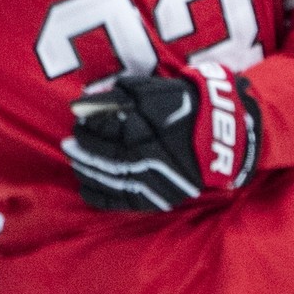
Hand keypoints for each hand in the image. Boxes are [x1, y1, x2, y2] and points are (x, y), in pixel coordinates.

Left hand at [63, 63, 260, 211]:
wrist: (225, 136)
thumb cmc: (188, 106)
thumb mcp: (158, 91)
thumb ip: (124, 94)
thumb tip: (87, 100)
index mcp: (154, 130)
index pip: (111, 129)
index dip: (91, 125)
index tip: (78, 118)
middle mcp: (154, 158)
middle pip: (109, 157)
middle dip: (85, 149)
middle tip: (68, 143)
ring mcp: (158, 181)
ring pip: (113, 180)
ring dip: (88, 170)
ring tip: (74, 161)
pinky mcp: (160, 197)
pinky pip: (124, 201)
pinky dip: (101, 196)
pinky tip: (85, 187)